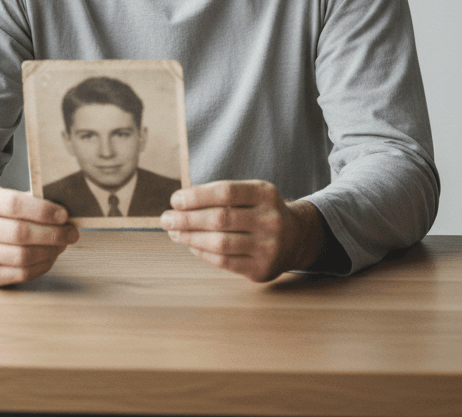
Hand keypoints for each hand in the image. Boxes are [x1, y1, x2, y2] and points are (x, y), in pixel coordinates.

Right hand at [0, 185, 78, 286]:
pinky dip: (43, 265)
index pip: (14, 204)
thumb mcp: (11, 197)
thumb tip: (65, 216)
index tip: (64, 215)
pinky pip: (22, 274)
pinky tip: (51, 256)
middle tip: (71, 233)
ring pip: (22, 256)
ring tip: (62, 243)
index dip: (42, 211)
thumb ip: (35, 202)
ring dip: (50, 251)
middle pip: (20, 233)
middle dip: (52, 234)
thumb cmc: (4, 213)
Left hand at [160, 180, 323, 281]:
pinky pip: (224, 262)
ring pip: (220, 243)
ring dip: (190, 238)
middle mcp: (271, 220)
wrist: (296, 238)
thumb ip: (221, 195)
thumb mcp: (251, 193)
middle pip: (220, 218)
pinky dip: (202, 253)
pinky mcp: (262, 270)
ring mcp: (268, 247)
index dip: (197, 196)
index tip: (175, 199)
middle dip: (187, 219)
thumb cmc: (260, 211)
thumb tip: (180, 203)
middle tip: (166, 218)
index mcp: (266, 193)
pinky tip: (190, 245)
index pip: (225, 192)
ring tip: (174, 232)